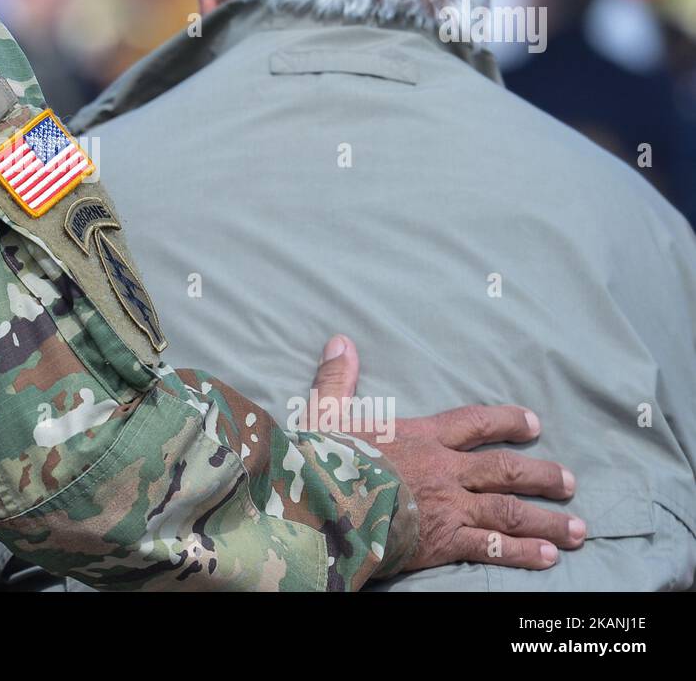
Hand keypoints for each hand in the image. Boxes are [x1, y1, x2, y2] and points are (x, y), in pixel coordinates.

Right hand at [305, 334, 586, 571]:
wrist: (322, 502)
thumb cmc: (322, 458)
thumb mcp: (325, 411)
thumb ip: (337, 378)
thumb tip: (340, 340)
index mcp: (420, 436)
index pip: (473, 423)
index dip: (506, 422)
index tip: (533, 424)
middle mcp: (444, 469)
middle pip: (504, 469)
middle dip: (541, 475)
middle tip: (569, 482)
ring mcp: (448, 506)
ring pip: (508, 510)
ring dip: (546, 519)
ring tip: (576, 528)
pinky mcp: (443, 541)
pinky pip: (491, 547)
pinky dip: (521, 552)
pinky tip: (547, 558)